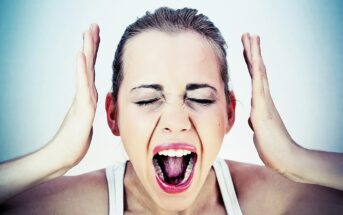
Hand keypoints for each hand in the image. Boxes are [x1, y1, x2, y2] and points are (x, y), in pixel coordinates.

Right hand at [49, 24, 99, 167]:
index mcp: (87, 96)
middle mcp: (85, 94)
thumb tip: (92, 101)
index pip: (92, 70)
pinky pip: (82, 86)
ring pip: (86, 71)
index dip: (94, 52)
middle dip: (91, 44)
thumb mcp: (87, 122)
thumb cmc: (74, 141)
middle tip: (92, 25)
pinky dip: (81, 70)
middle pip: (88, 65)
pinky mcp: (81, 108)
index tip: (96, 35)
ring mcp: (82, 100)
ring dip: (88, 51)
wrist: (62, 156)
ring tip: (87, 33)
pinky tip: (80, 56)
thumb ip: (89, 109)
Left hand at [241, 33, 296, 173]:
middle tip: (248, 34)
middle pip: (257, 69)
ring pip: (259, 73)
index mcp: (260, 101)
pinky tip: (256, 61)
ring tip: (252, 38)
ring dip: (254, 55)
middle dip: (252, 51)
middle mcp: (263, 98)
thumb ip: (256, 119)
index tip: (245, 46)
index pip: (254, 76)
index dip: (250, 61)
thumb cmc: (272, 145)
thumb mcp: (259, 129)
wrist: (284, 158)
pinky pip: (260, 88)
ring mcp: (264, 102)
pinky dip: (258, 73)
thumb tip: (252, 116)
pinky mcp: (263, 110)